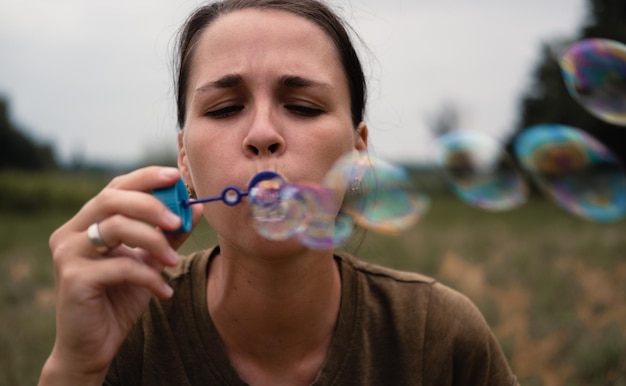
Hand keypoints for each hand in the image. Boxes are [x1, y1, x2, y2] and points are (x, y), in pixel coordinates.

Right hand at [39, 166, 202, 384]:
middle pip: (112, 199)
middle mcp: (70, 232)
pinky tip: (164, 292)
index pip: (115, 188)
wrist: (94, 345)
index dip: (145, 178)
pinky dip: (149, 276)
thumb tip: (194, 208)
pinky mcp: (73, 278)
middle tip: (178, 219)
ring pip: (116, 227)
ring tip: (174, 262)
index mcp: (86, 223)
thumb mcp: (149, 262)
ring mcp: (68, 254)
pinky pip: (121, 266)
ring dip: (154, 241)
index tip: (176, 177)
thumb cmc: (119, 298)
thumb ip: (168, 235)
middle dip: (151, 205)